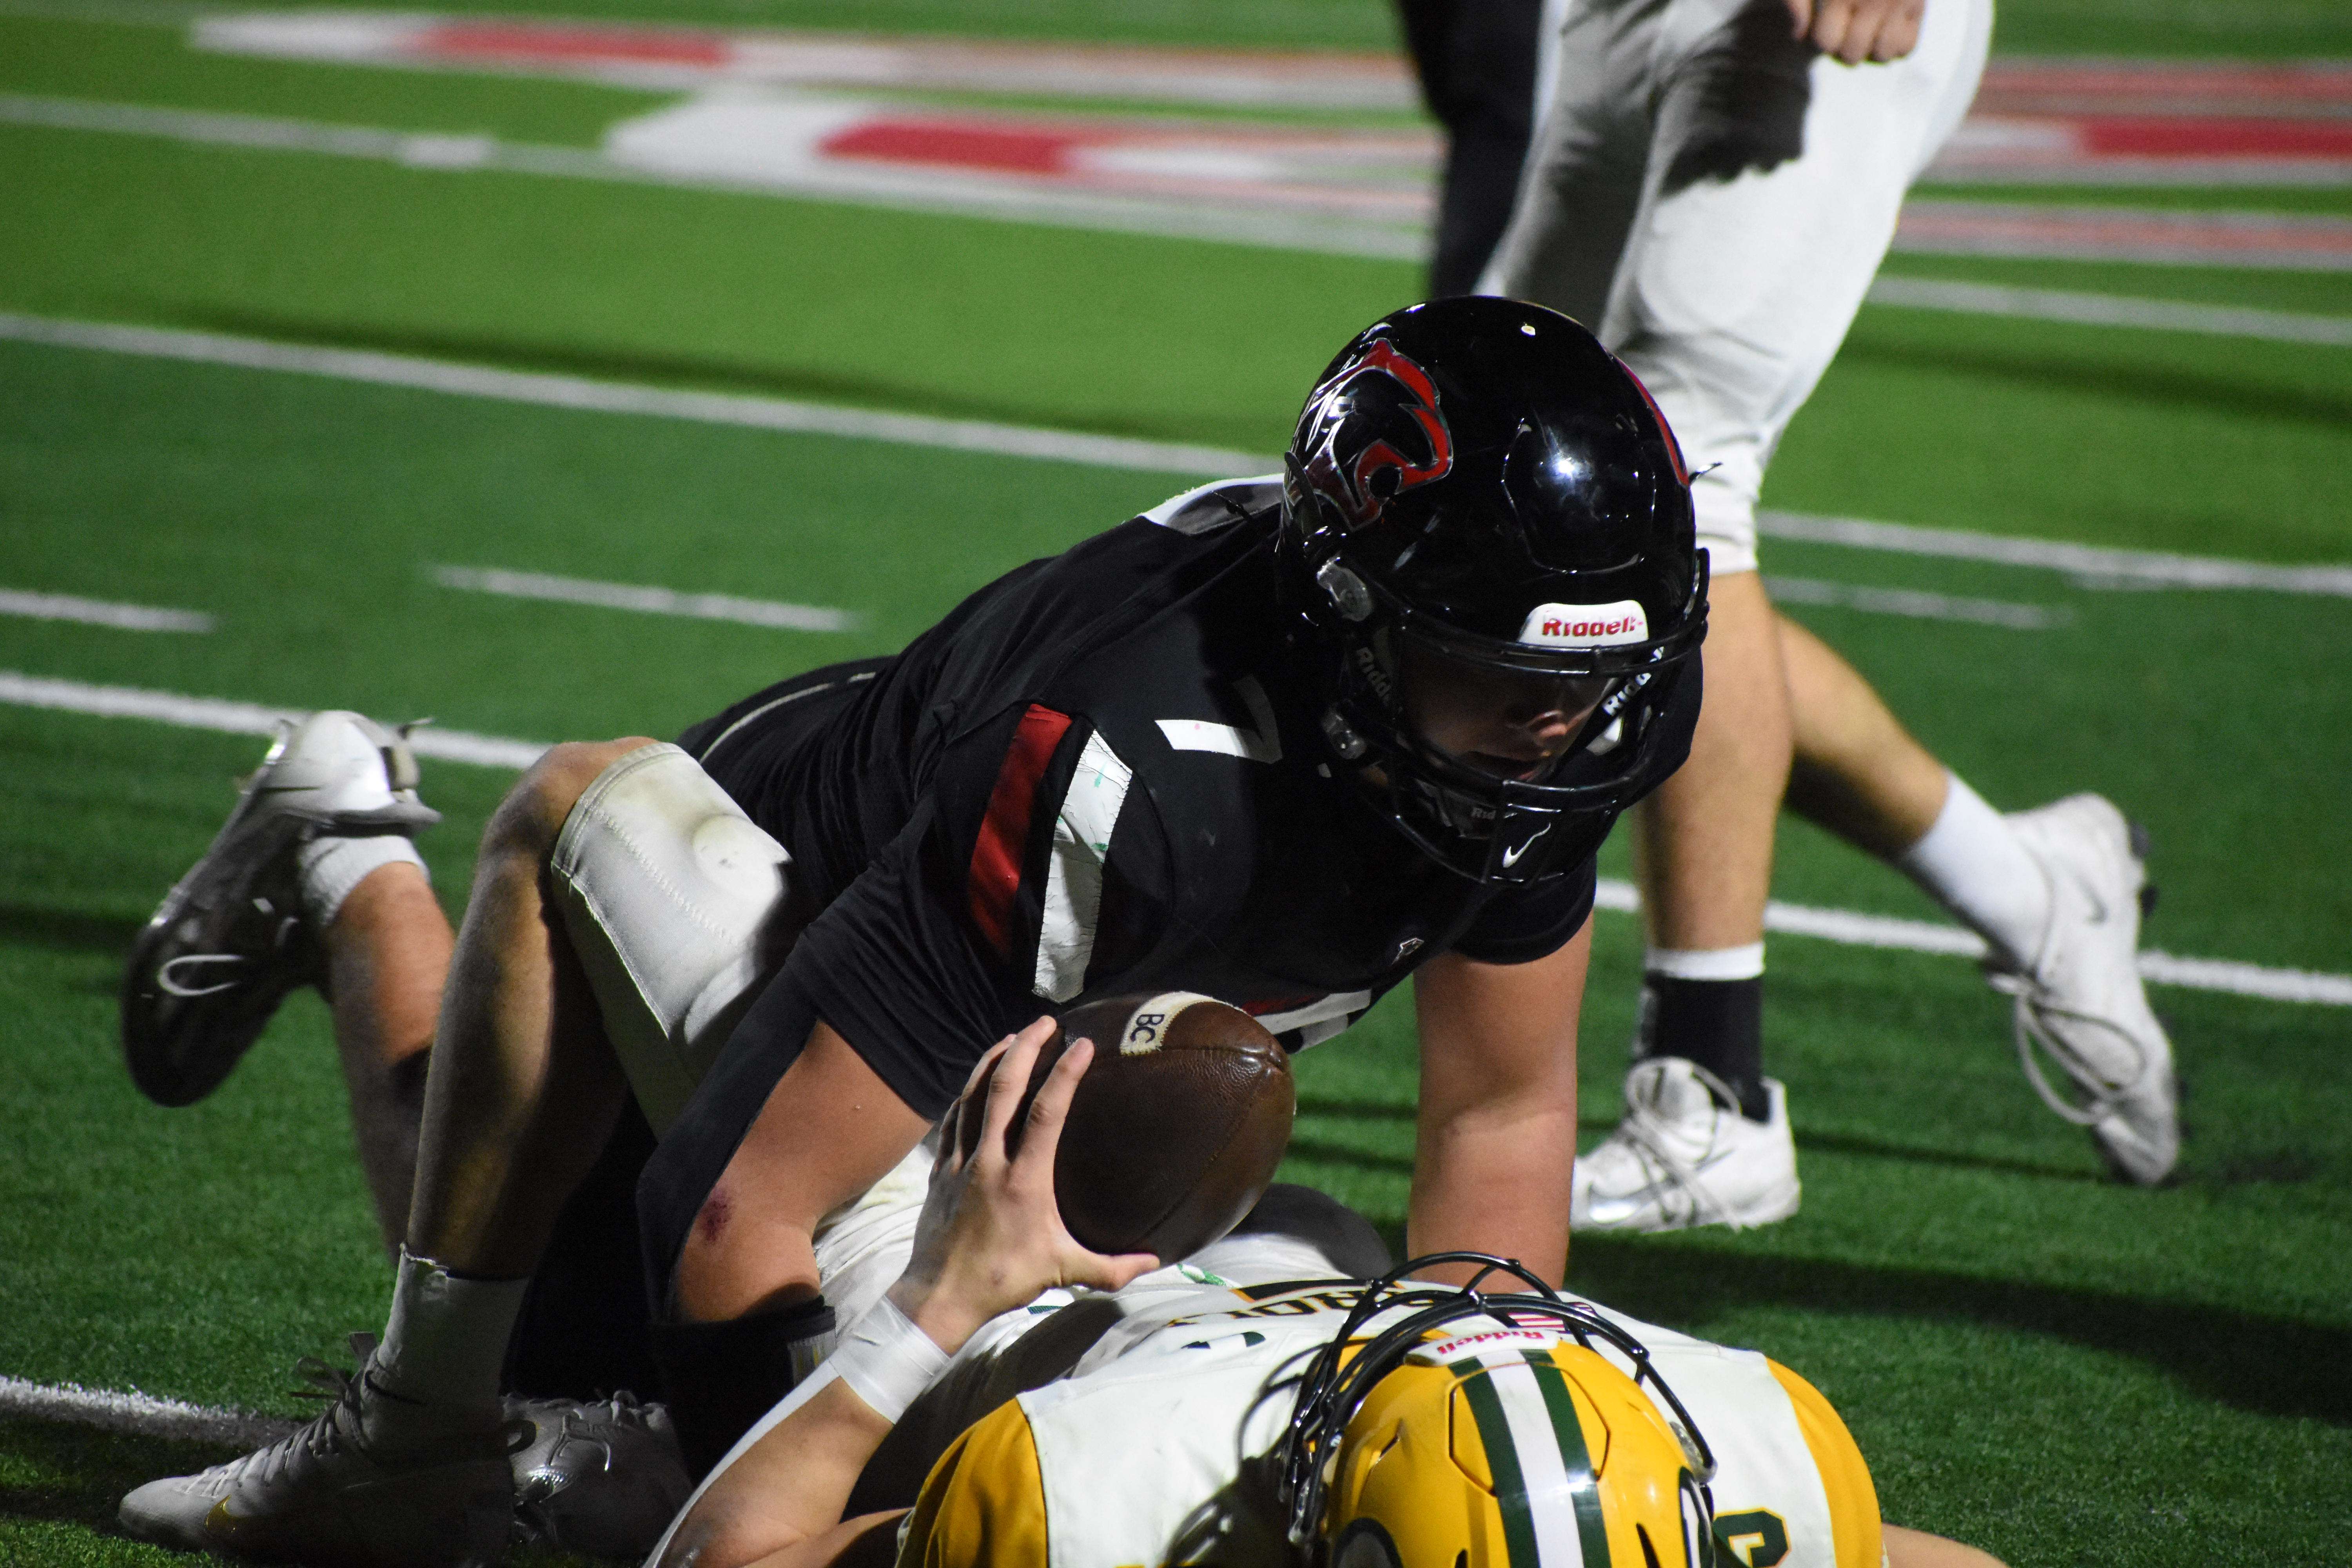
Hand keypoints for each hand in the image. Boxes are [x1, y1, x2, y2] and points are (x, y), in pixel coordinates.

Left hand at [887, 1018, 1159, 1351]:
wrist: (940, 1296)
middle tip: (1046, 1022)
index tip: (1083, 1045)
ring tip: (1013, 1038)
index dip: (1065, 1073)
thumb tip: (1154, 1263)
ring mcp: (959, 1162)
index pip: (1046, 1112)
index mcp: (1023, 1180)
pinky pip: (952, 1119)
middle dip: (1025, 1048)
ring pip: (972, 1096)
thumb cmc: (1002, 1281)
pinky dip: (967, 1094)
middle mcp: (988, 1162)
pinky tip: (977, 1082)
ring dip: (993, 1061)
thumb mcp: (1062, 1272)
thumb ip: (1111, 1268)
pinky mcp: (939, 1170)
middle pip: (1003, 1088)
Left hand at [1784, 0, 1921, 62]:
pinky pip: (1909, 43)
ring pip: (1882, 53)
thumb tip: (1799, 36)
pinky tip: (1887, 33)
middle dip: (1842, 46)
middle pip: (1852, 52)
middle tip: (1845, 29)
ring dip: (1870, 50)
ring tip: (1866, 34)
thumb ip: (1797, 0)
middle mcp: (1872, 0)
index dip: (1821, 37)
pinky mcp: (1919, 1)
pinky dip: (1897, 45)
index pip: (1826, 41)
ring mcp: (1899, 2)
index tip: (1824, 25)